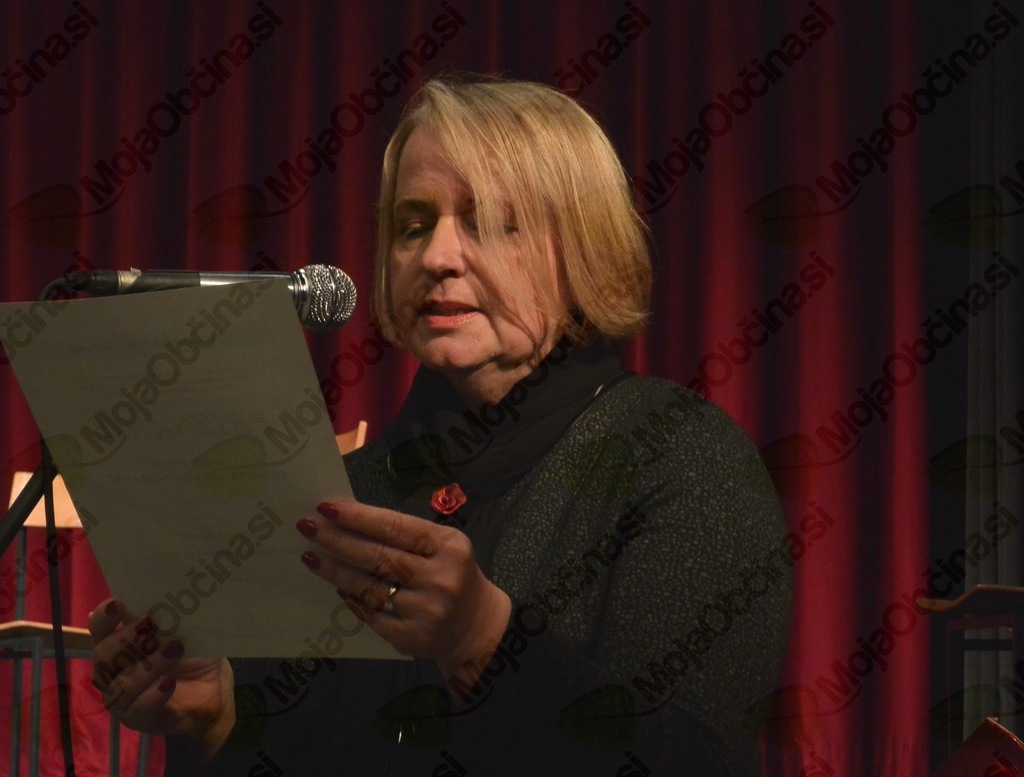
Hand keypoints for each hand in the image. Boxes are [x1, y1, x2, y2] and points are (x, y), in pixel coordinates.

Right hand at [88, 598, 234, 757]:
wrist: (213, 693)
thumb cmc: (193, 657)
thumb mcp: (186, 631)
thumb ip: (169, 617)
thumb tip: (165, 590)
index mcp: (119, 644)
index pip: (99, 629)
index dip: (103, 617)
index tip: (118, 604)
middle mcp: (112, 672)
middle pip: (102, 656)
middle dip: (127, 639)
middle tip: (153, 626)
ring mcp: (121, 699)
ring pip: (120, 684)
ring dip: (148, 665)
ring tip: (176, 650)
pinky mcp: (137, 720)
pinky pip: (138, 708)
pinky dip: (153, 694)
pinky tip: (170, 683)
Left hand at [296, 500, 511, 677]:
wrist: (476, 626)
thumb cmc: (452, 574)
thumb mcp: (444, 546)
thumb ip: (407, 535)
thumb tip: (350, 521)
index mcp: (448, 546)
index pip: (396, 527)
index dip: (359, 517)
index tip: (327, 507)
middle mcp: (440, 578)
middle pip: (378, 556)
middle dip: (338, 540)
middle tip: (307, 527)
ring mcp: (426, 610)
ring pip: (369, 587)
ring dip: (336, 571)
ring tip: (311, 557)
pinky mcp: (412, 637)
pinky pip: (371, 616)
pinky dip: (352, 600)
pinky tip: (337, 588)